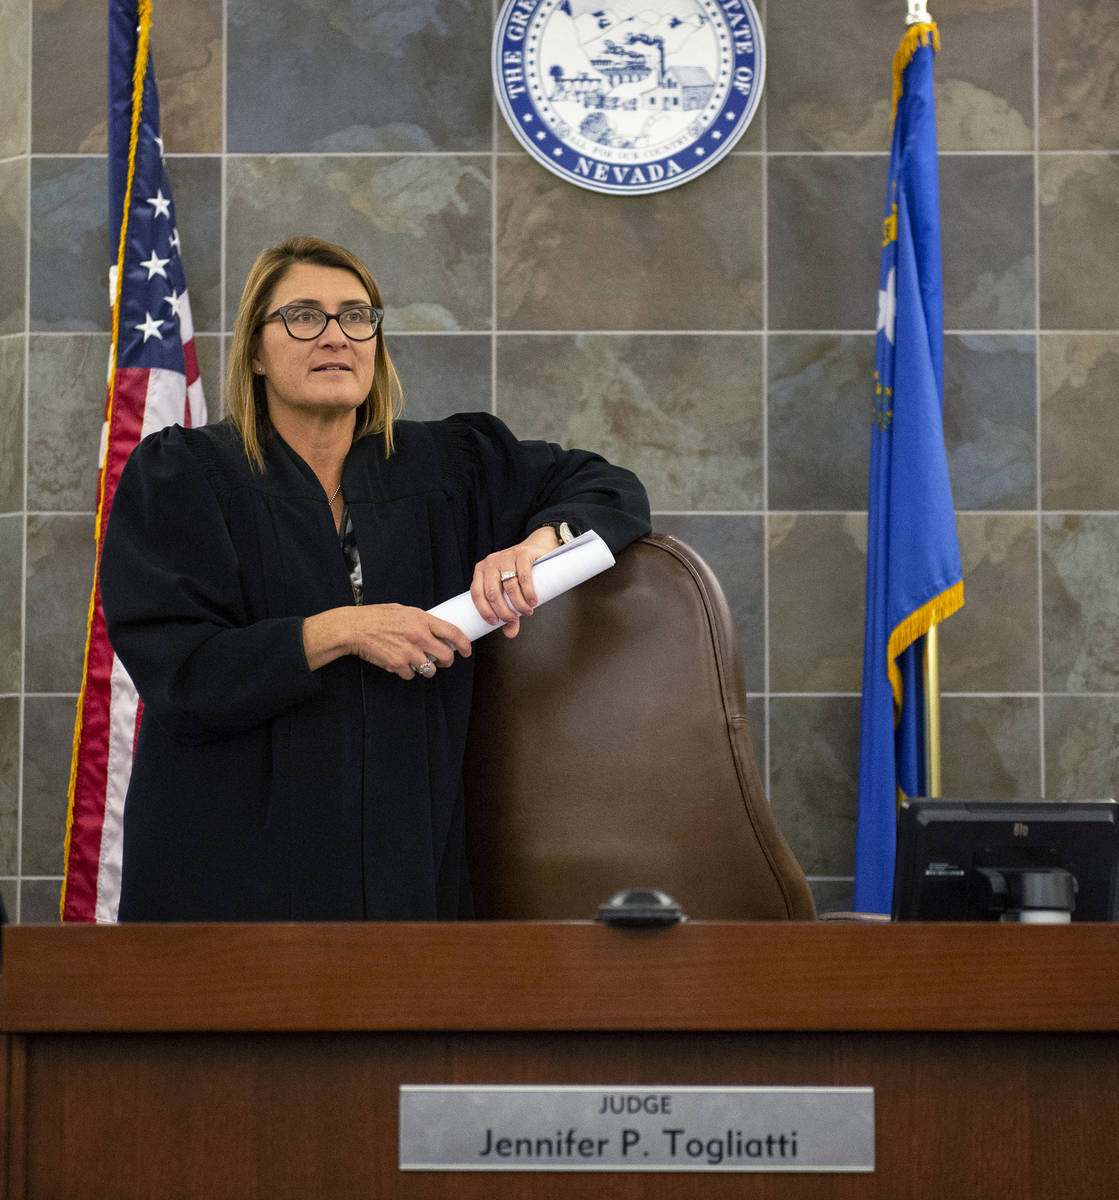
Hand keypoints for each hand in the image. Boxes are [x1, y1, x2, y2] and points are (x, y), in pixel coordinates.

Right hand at [302, 604, 470, 678]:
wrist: (354, 628)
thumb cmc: (376, 617)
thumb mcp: (403, 611)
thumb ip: (421, 620)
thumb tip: (435, 629)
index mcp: (421, 619)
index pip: (452, 632)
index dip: (463, 644)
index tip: (466, 650)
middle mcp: (418, 636)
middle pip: (446, 656)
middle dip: (447, 661)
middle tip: (443, 661)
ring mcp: (408, 652)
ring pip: (430, 670)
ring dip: (427, 668)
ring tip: (417, 661)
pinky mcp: (397, 664)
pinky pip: (411, 674)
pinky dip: (407, 671)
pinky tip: (400, 662)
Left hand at [470, 526, 560, 638]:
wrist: (536, 548)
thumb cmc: (519, 573)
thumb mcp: (511, 592)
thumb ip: (510, 612)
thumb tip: (510, 633)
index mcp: (481, 571)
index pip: (477, 594)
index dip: (484, 611)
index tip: (496, 623)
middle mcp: (491, 562)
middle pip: (492, 593)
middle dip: (503, 611)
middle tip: (514, 619)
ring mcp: (506, 556)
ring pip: (509, 586)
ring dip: (519, 604)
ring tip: (527, 611)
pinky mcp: (522, 554)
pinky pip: (524, 576)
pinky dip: (528, 592)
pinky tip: (533, 601)